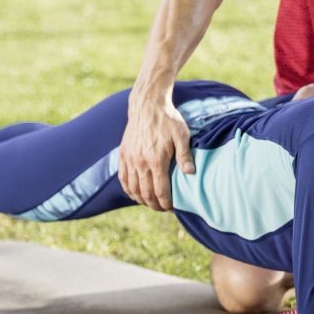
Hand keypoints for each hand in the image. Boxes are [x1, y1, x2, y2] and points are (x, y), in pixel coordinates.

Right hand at [117, 91, 193, 211]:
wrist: (147, 105)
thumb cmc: (168, 119)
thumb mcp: (181, 134)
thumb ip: (185, 154)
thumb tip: (191, 173)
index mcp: (156, 159)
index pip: (160, 191)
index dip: (166, 204)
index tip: (172, 207)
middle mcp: (141, 162)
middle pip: (146, 194)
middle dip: (155, 205)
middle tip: (163, 208)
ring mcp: (130, 159)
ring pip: (133, 189)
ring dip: (142, 200)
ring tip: (151, 203)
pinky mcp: (123, 155)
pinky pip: (123, 178)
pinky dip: (128, 190)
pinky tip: (135, 194)